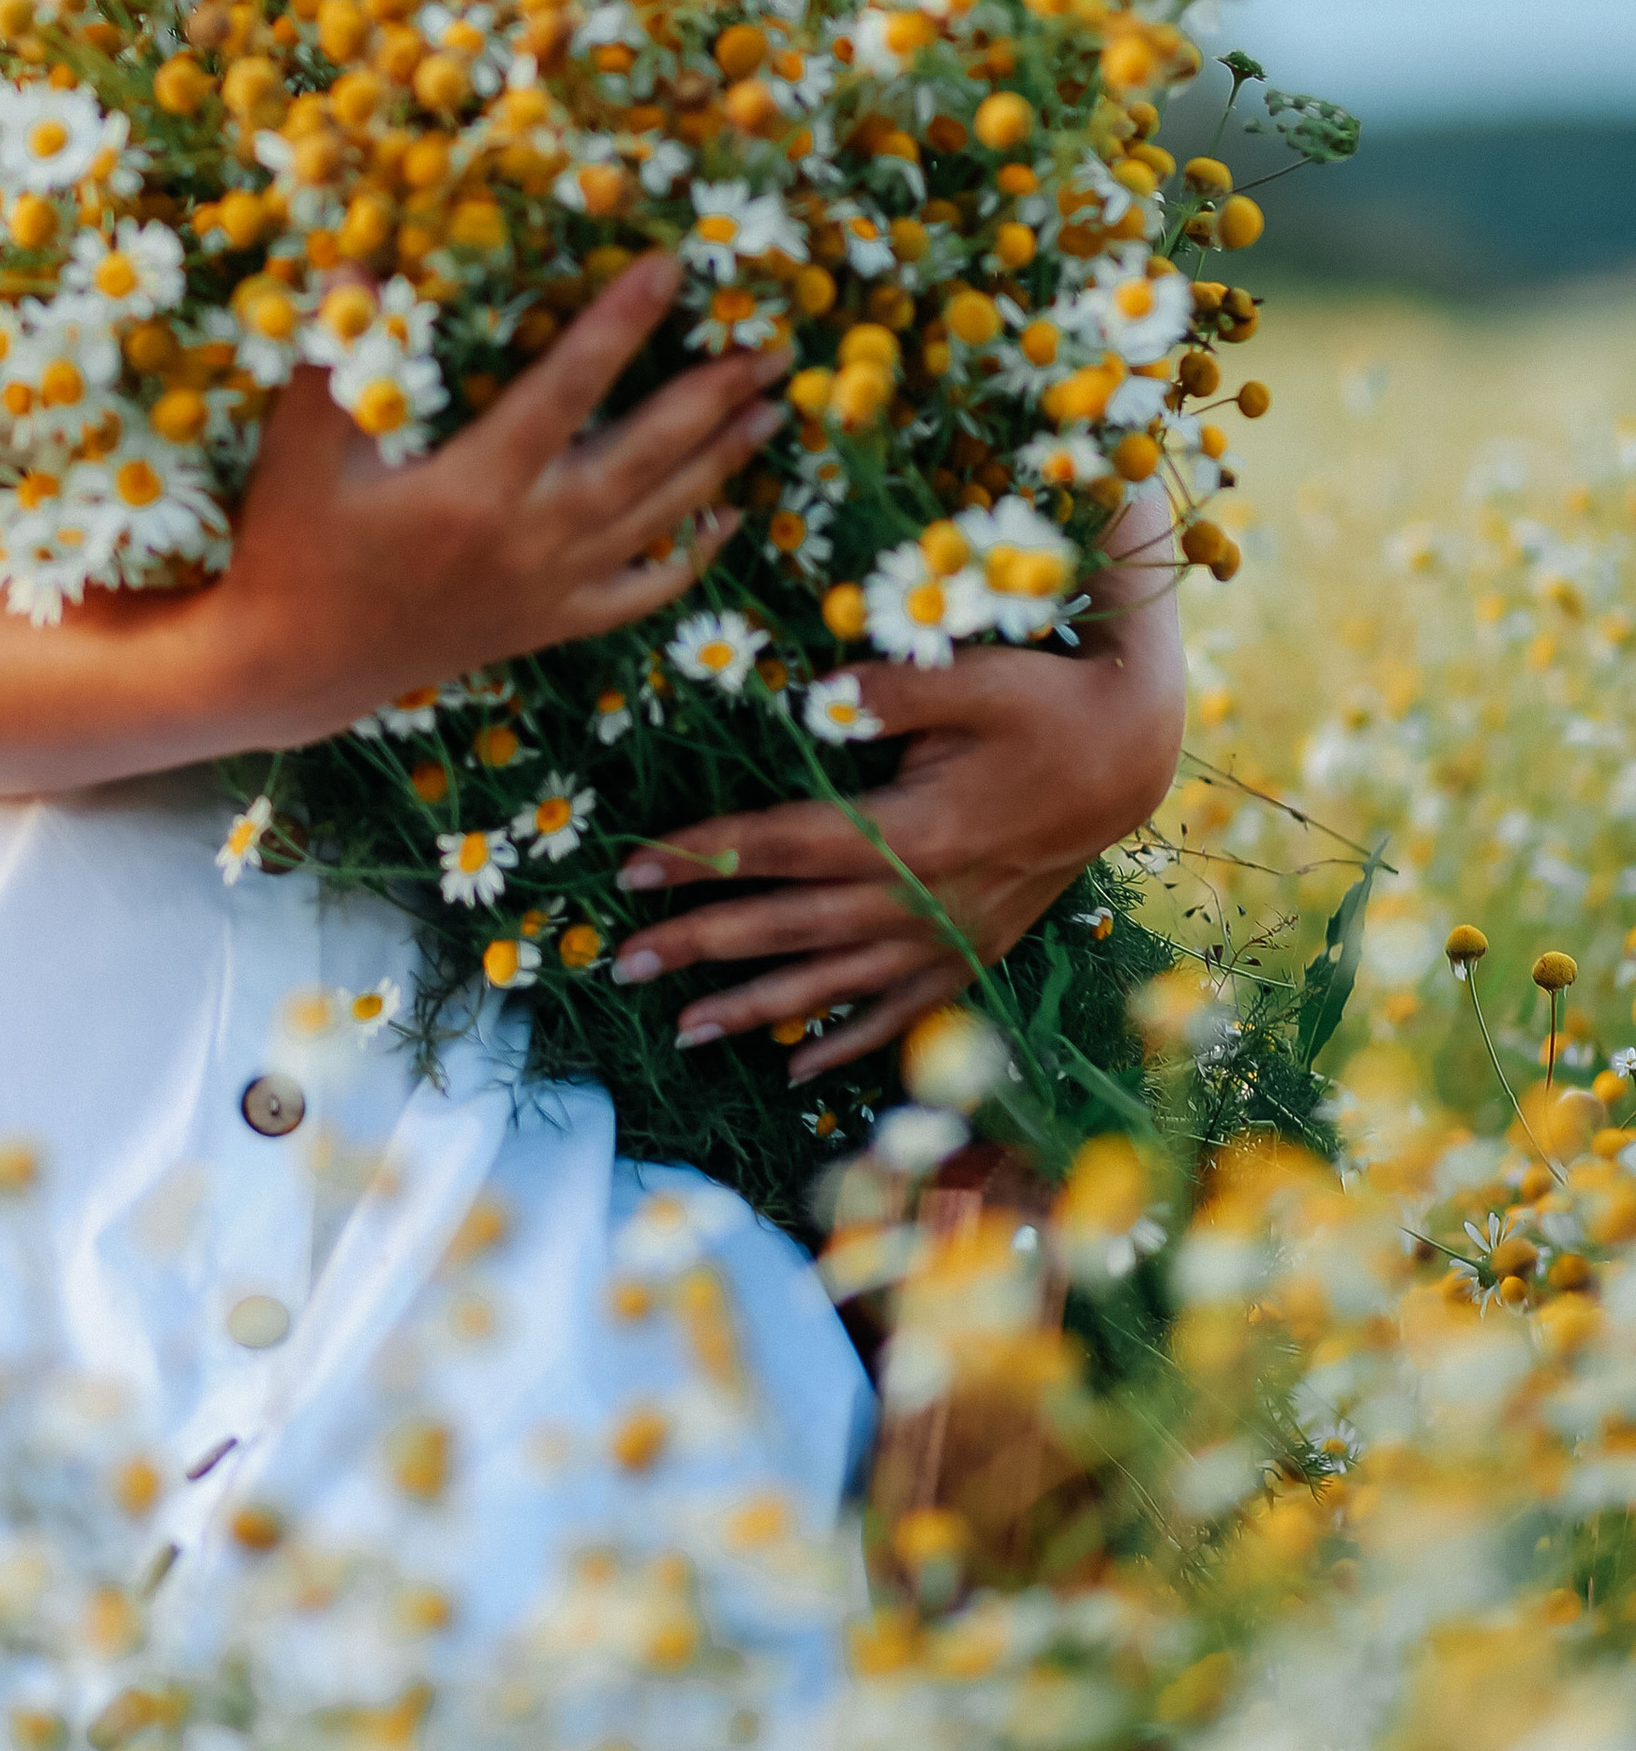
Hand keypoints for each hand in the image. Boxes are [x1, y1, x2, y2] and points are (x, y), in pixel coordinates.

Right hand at [216, 252, 792, 751]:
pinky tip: (727, 518)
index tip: (670, 267)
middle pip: (645, 455)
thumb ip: (333, 359)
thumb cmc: (292, 545)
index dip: (620, 325)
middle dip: (715, 396)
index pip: (567, 389)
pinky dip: (691, 555)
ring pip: (658, 517)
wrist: (295, 668)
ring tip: (773, 408)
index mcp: (476, 487)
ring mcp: (549, 586)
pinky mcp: (550, 621)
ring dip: (721, 460)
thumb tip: (360, 266)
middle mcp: (531, 538)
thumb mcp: (298, 452)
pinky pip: (640, 590)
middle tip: (775, 344)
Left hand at [608, 501, 1186, 1080]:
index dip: (705, 857)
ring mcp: (950, 935)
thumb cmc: (1044, 705)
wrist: (1129, 761)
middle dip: (702, 944)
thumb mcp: (971, 679)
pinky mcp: (974, 952)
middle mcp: (924, 897)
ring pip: (835, 983)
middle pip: (791, 926)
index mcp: (913, 829)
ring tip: (682, 1028)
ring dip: (755, 1007)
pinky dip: (846, 1042)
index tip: (633, 872)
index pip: (785, 845)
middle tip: (622, 962)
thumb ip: (888, 691)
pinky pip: (899, 1011)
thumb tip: (816, 697)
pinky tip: (794, 1071)